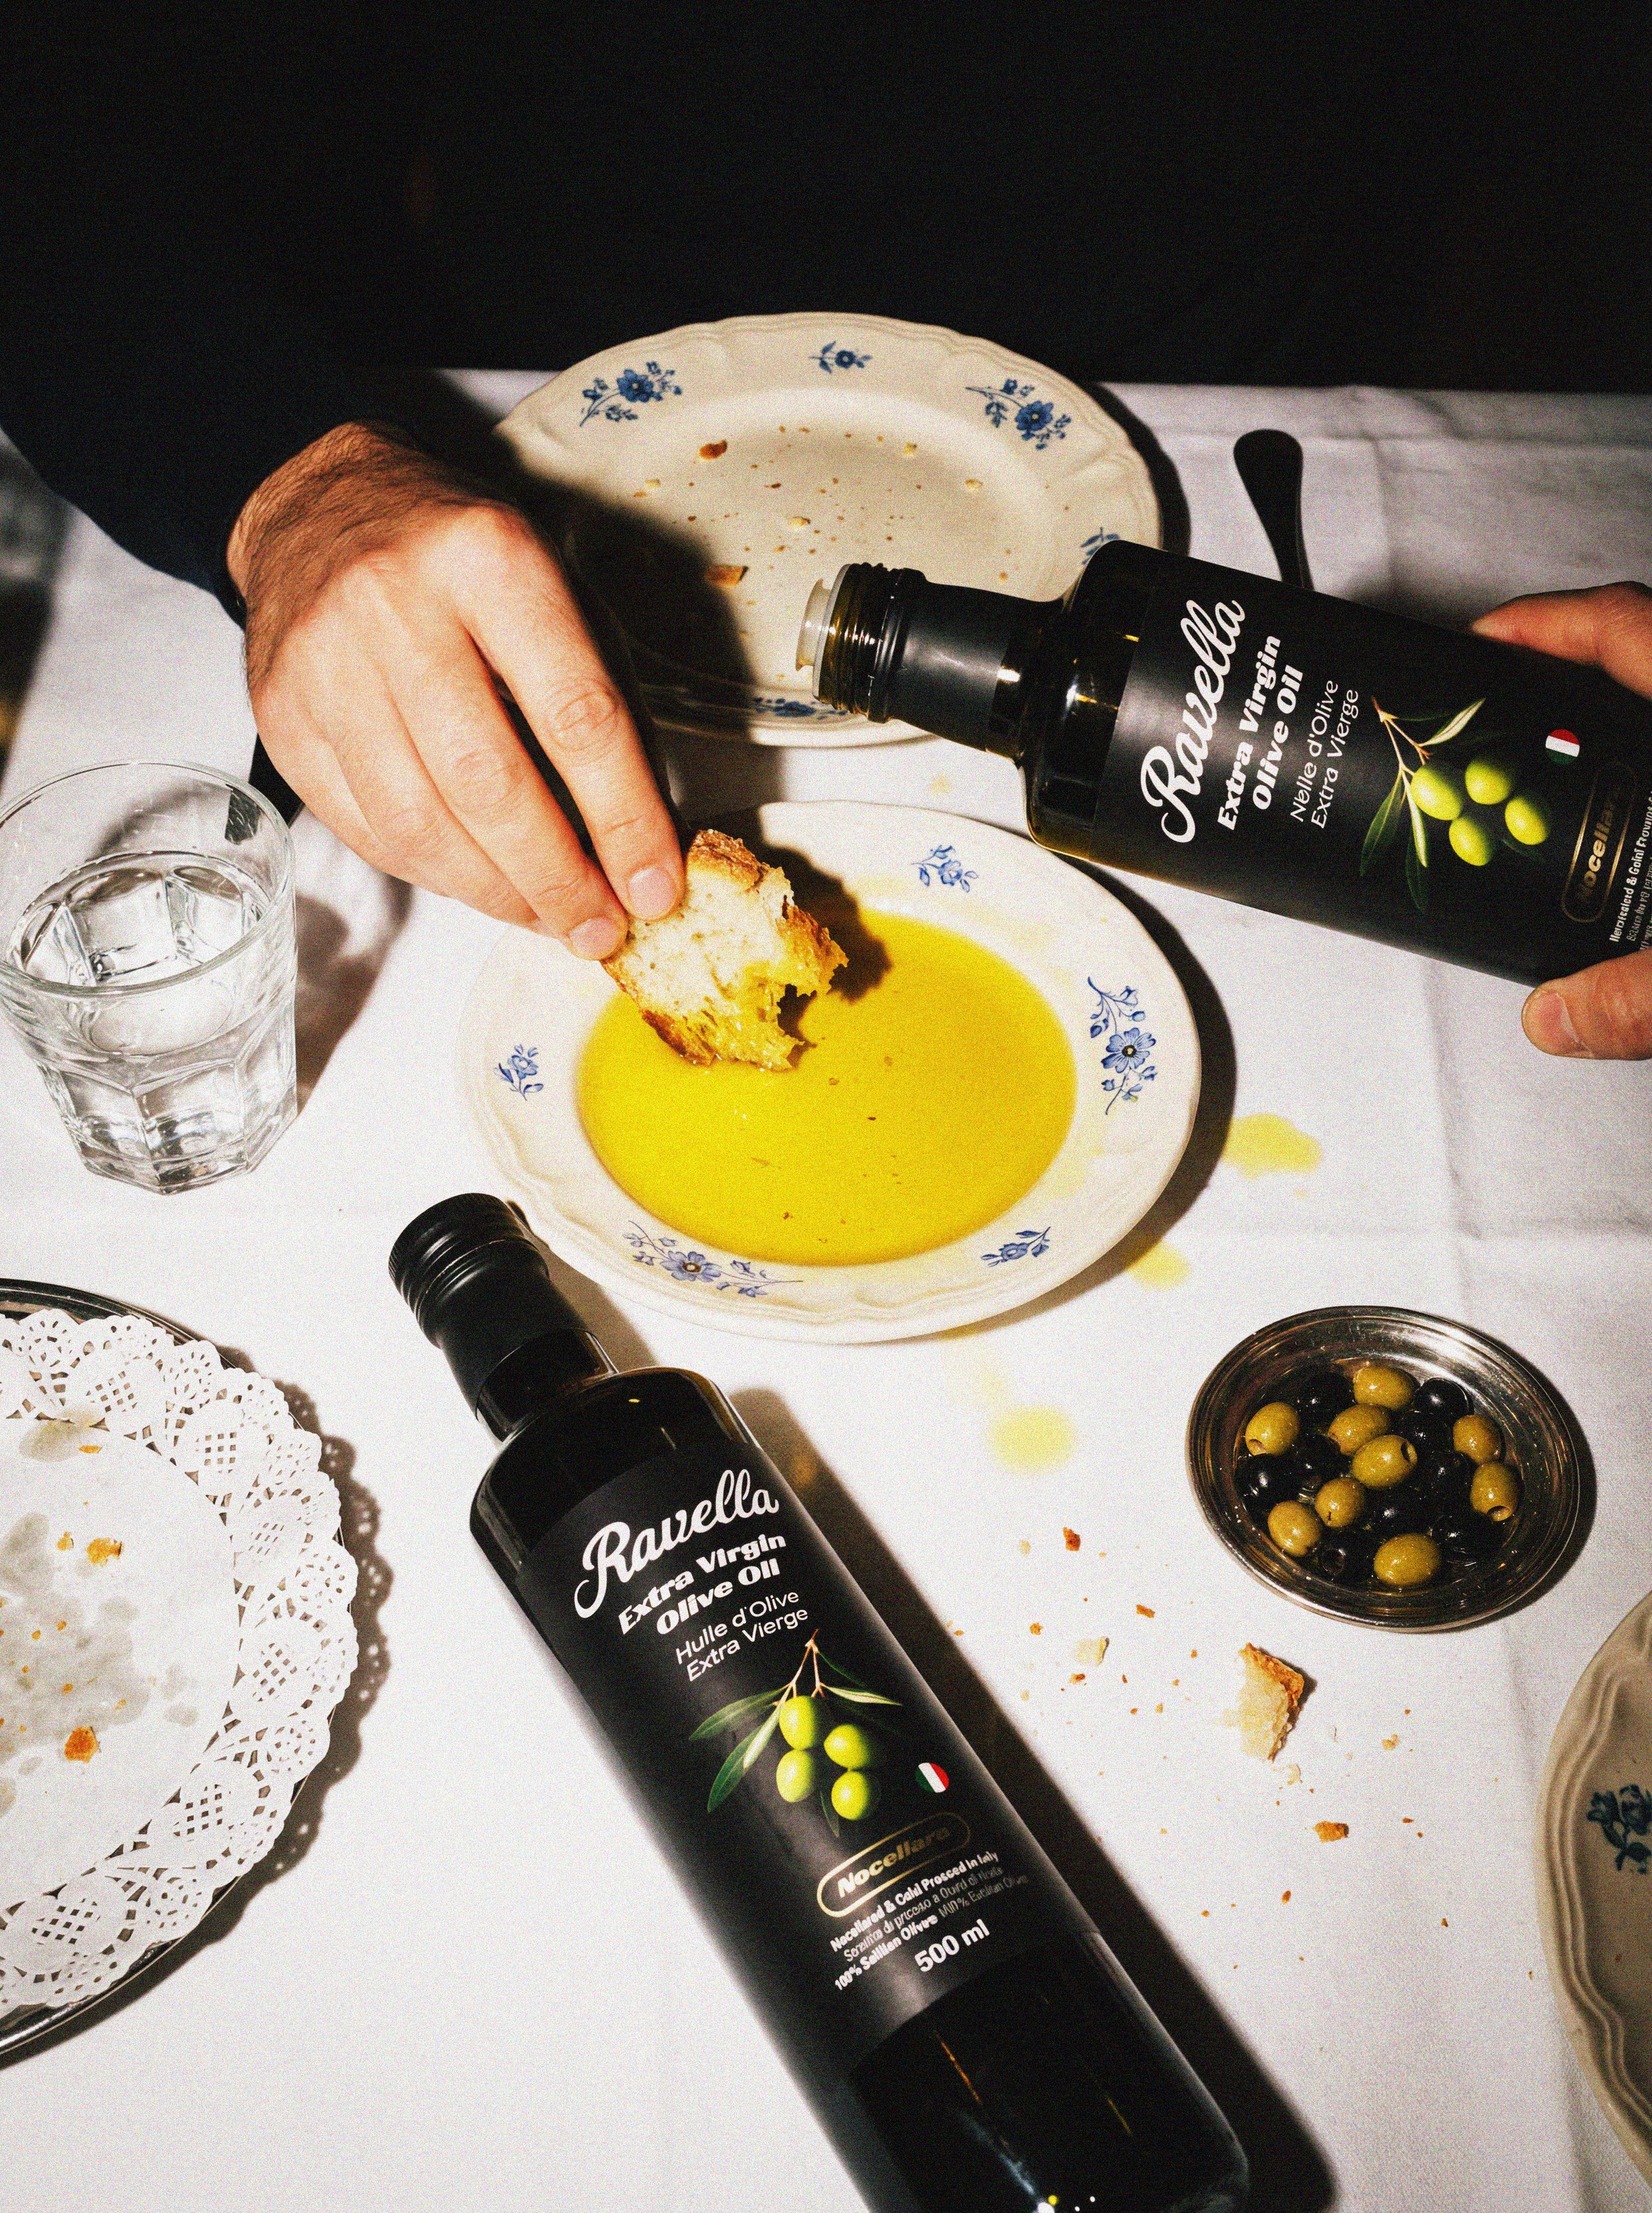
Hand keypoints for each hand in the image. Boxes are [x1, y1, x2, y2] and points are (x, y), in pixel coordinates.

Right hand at [227, 421, 682, 952]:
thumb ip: (599, 697)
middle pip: (489, 784)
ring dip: (496, 894)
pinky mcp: (283, 717)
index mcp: (491, 560)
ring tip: (548, 919)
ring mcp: (326, 665)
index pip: (576, 715)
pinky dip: (434, 874)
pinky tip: (479, 884)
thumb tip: (641, 832)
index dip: (624, 819)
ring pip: (419, 823)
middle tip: (601, 928)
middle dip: (557, 878)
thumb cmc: (458, 556)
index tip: (654, 886)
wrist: (318, 507)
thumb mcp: (553, 585)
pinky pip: (366, 828)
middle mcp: (396, 607)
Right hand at [1472, 582, 1651, 1058]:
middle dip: (1571, 691)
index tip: (1485, 644)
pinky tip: (1645, 834)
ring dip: (1624, 741)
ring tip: (1567, 786)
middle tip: (1507, 726)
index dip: (1543, 624)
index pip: (1620, 625)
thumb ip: (1642, 993)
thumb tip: (1558, 1019)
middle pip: (1645, 657)